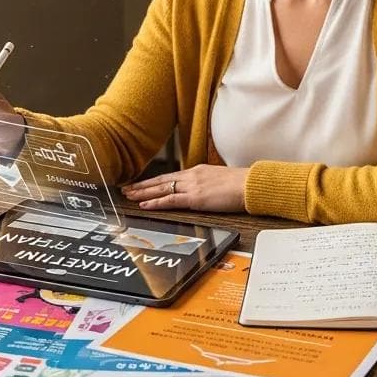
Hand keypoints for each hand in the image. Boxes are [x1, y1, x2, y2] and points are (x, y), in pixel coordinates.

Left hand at [121, 164, 248, 212]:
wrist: (250, 185)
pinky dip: (156, 202)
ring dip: (143, 193)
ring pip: (161, 188)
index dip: (154, 181)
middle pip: (161, 180)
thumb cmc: (240, 184)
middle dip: (143, 185)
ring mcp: (192, 186)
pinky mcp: (195, 198)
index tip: (142, 183)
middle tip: (127, 189)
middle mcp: (191, 176)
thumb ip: (207, 184)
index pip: (170, 176)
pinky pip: (170, 200)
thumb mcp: (219, 180)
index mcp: (197, 171)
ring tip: (129, 196)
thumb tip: (203, 190)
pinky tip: (145, 205)